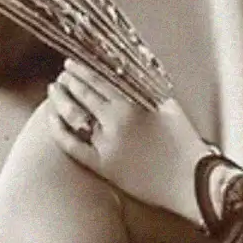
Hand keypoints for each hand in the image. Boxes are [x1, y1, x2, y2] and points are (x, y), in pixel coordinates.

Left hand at [46, 59, 210, 223]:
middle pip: (84, 93)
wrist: (191, 180)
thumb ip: (148, 88)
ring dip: (61, 100)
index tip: (72, 63)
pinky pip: (73, 147)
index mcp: (133, 103)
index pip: (100, 78)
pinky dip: (59, 131)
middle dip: (69, 81)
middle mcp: (117, 120)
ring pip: (74, 115)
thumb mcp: (169, 107)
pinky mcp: (104, 166)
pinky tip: (51, 120)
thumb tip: (130, 72)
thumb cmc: (184, 143)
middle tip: (62, 75)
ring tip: (54, 91)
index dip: (82, 69)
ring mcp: (108, 144)